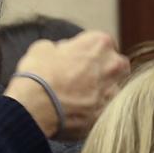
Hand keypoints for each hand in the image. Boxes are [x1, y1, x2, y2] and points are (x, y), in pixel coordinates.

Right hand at [4, 30, 129, 140]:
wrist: (36, 104)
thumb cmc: (39, 72)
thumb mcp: (41, 47)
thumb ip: (58, 47)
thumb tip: (60, 53)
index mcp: (99, 44)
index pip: (101, 40)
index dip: (86, 46)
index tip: (74, 51)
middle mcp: (111, 66)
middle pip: (117, 63)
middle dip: (104, 66)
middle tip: (82, 70)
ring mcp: (110, 91)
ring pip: (113, 87)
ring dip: (100, 88)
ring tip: (77, 92)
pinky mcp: (104, 112)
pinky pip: (102, 107)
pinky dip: (92, 107)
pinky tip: (75, 107)